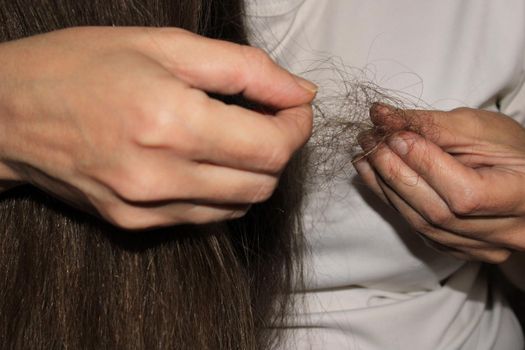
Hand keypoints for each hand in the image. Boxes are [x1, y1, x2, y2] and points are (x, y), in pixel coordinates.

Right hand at [0, 27, 315, 228]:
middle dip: (280, 149)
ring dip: (254, 172)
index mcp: (172, 121)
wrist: (8, 114)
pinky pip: (206, 217)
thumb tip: (301, 92)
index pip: (271, 147)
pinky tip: (206, 162)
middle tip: (268, 117)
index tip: (294, 106)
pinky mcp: (136, 225)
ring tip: (235, 137)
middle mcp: (162, 175)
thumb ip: (245, 68)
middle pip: (263, 183)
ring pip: (240, 206)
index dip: (297, 126)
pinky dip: (223, 191)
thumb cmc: (81, 65)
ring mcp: (147, 208)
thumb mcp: (166, 44)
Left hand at [354, 104, 524, 262]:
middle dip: (395, 172)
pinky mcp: (459, 249)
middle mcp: (508, 234)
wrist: (521, 176)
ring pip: (422, 224)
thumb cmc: (508, 148)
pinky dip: (392, 199)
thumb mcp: (477, 128)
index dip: (423, 162)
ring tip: (367, 155)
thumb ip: (428, 124)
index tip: (392, 133)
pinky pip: (417, 228)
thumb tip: (380, 116)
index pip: (463, 192)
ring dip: (386, 186)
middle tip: (370, 140)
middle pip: (437, 212)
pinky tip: (375, 175)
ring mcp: (482, 248)